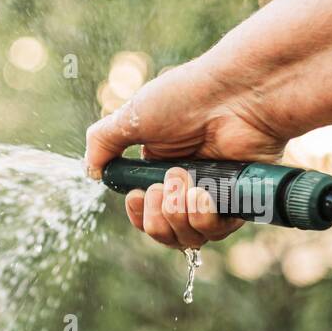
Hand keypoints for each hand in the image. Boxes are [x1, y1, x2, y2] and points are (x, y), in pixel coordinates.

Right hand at [84, 59, 288, 248]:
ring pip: (189, 237)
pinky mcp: (241, 199)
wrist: (235, 93)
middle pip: (164, 233)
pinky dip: (204, 219)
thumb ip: (102, 143)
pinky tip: (201, 195)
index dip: (138, 215)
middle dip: (156, 218)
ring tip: (184, 185)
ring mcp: (215, 194)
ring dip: (178, 217)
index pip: (144, 214)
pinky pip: (218, 231)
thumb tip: (91, 172)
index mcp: (160, 170)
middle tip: (161, 188)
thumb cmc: (185, 98)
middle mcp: (188, 186)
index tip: (137, 195)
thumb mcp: (130, 117)